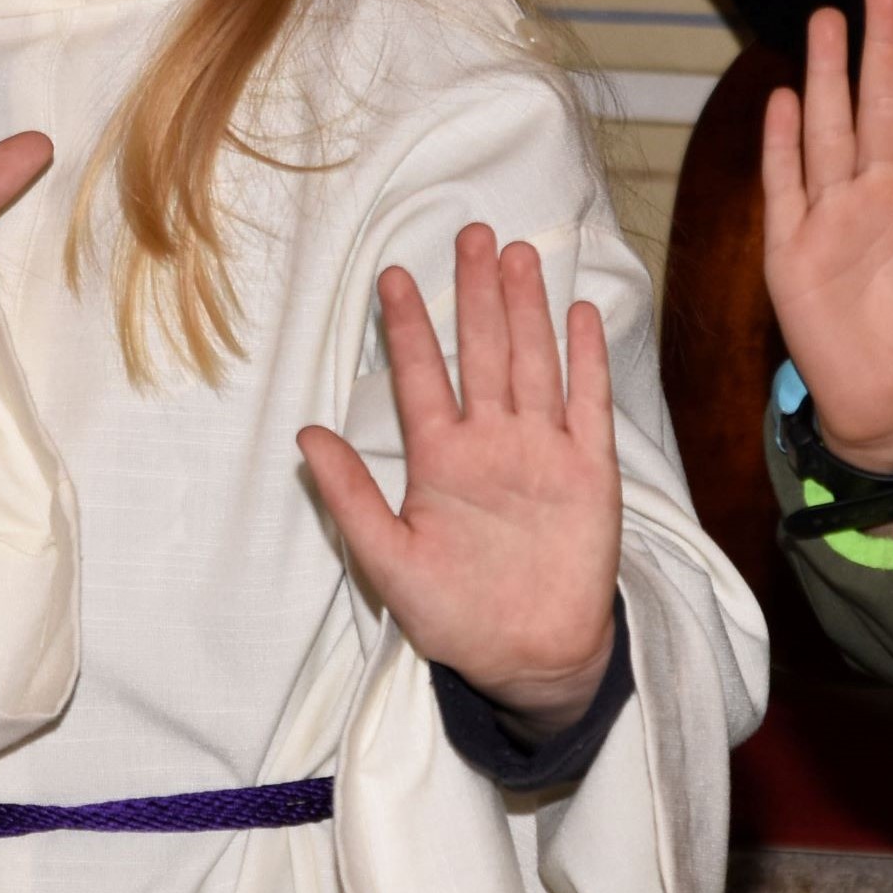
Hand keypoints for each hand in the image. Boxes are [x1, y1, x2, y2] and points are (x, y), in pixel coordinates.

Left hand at [297, 227, 620, 731]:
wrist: (528, 659)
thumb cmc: (453, 615)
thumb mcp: (386, 560)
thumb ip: (350, 497)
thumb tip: (304, 436)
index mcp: (440, 460)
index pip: (421, 378)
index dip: (408, 328)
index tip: (391, 277)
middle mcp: (491, 444)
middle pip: (482, 352)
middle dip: (475, 294)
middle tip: (470, 233)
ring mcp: (542, 453)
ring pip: (531, 365)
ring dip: (525, 311)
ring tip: (517, 256)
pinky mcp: (588, 473)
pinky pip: (586, 406)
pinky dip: (583, 360)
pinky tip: (577, 314)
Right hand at [761, 0, 892, 472]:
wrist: (891, 405)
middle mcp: (880, 193)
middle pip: (877, 104)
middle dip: (880, 45)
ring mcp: (832, 214)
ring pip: (829, 129)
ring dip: (829, 76)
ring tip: (828, 20)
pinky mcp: (791, 246)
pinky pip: (784, 183)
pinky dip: (782, 142)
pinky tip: (785, 97)